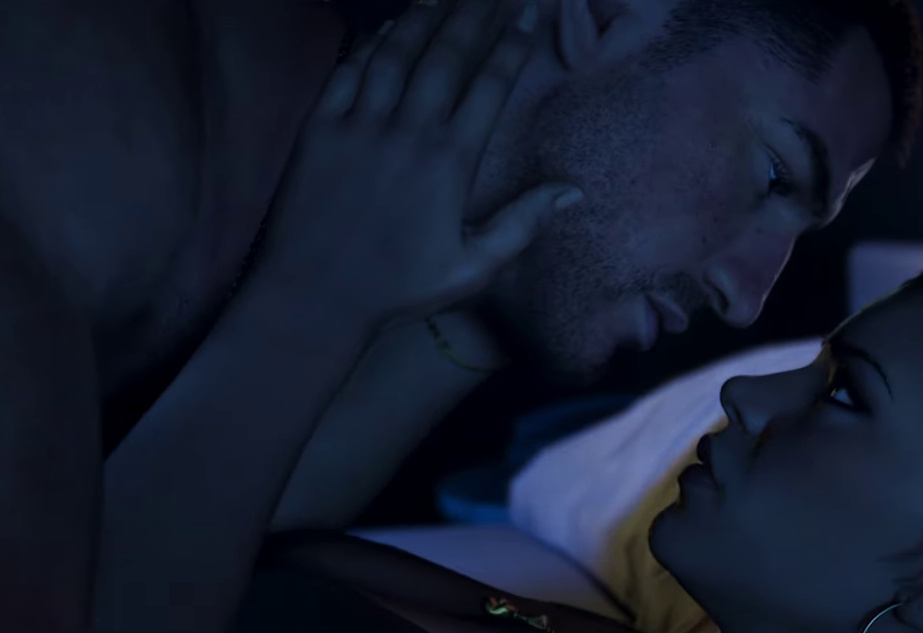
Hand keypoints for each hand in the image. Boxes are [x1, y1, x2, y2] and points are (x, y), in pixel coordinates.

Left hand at [257, 0, 580, 320]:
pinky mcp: (319, 129)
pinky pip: (349, 70)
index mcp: (451, 161)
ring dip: (424, 16)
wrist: (312, 297)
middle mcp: (408, 131)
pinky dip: (371, 43)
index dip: (511, 44)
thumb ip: (522, 223)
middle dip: (474, 13)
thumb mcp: (472, 267)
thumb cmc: (398, 288)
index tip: (527, 14)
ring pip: (397, 53)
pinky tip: (387, 26)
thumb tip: (572, 191)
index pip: (489, 85)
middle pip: (446, 55)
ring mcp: (360, 125)